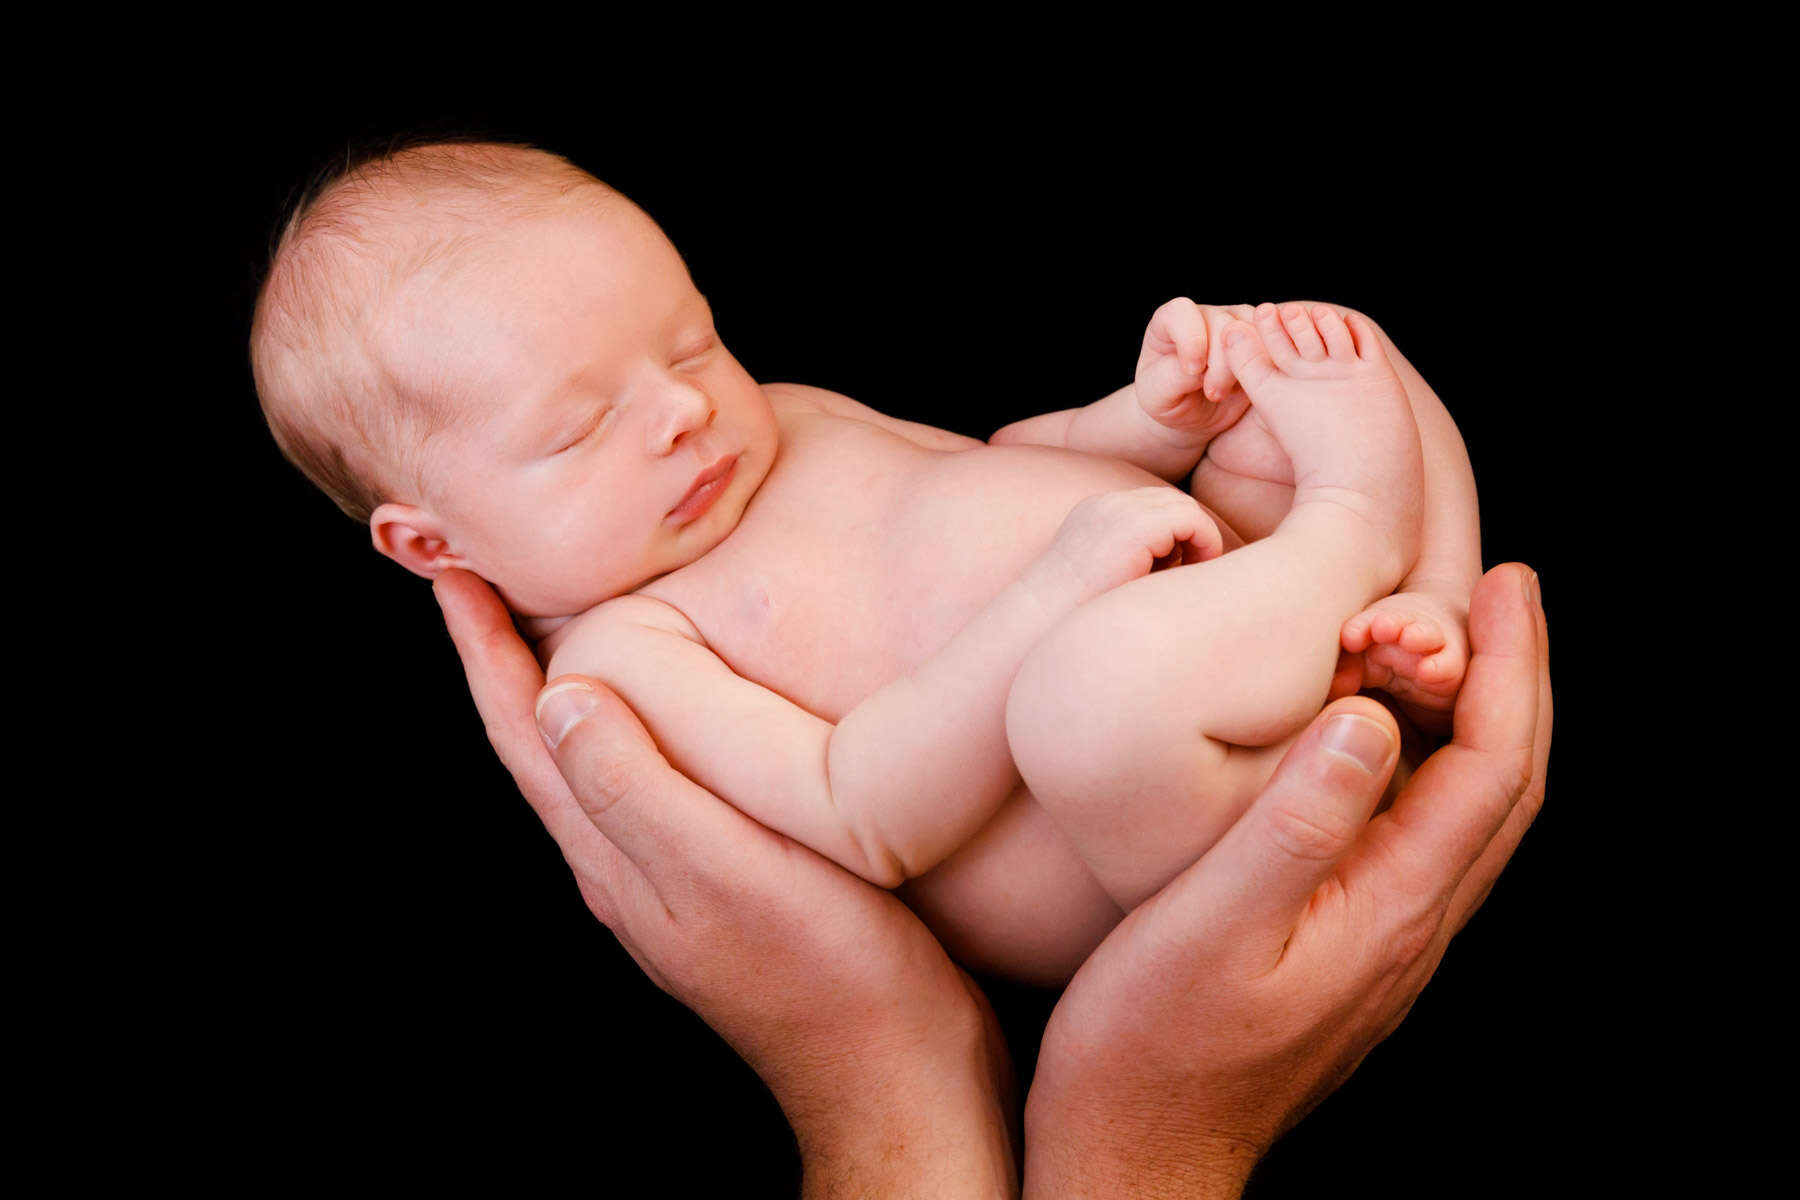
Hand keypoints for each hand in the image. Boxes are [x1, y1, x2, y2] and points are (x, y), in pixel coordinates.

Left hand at [434, 569, 1018, 1196]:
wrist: (897, 1078)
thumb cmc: (832, 976)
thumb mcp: (731, 871)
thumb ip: (640, 788)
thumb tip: (559, 696)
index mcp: (616, 857)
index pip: (523, 736)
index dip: (481, 651)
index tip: (451, 571)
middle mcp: (629, 868)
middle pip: (543, 746)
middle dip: (505, 661)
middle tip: (484, 578)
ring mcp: (677, 881)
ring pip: (595, 763)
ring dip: (561, 689)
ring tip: (555, 622)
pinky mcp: (731, 884)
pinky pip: (654, 782)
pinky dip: (636, 724)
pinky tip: (669, 707)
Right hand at [1023, 563, 1549, 1196]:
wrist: (1136, 1158)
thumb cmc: (1152, 1050)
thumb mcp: (1207, 925)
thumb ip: (1294, 824)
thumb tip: (1369, 719)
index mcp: (1390, 911)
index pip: (1492, 769)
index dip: (1512, 668)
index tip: (1508, 583)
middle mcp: (1407, 928)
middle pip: (1500, 786)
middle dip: (1512, 679)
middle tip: (1498, 591)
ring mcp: (1379, 944)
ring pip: (1462, 811)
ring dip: (1471, 717)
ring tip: (1442, 642)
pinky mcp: (1343, 949)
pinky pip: (1414, 836)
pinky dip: (1421, 762)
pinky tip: (1375, 736)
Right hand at [1044, 486, 1222, 597]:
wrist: (1043, 619)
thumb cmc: (1072, 613)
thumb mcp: (1102, 575)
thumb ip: (1133, 558)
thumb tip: (1178, 559)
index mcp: (1096, 512)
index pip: (1151, 503)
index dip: (1175, 527)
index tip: (1183, 561)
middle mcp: (1108, 504)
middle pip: (1171, 499)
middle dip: (1190, 528)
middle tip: (1198, 563)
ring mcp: (1120, 511)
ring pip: (1185, 506)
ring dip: (1199, 534)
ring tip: (1199, 566)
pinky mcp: (1136, 527)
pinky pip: (1192, 519)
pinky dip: (1205, 540)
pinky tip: (1200, 566)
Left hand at [1134, 299, 1259, 441]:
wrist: (1196, 416)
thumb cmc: (1170, 401)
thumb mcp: (1158, 396)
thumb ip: (1171, 378)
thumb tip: (1198, 368)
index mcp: (1172, 320)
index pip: (1182, 313)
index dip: (1190, 340)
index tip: (1192, 371)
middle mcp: (1207, 315)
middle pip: (1224, 325)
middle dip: (1220, 365)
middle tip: (1213, 394)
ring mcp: (1239, 323)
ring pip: (1255, 333)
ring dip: (1246, 368)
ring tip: (1229, 393)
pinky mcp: (1264, 339)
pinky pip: (1278, 344)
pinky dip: (1269, 369)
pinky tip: (1253, 387)